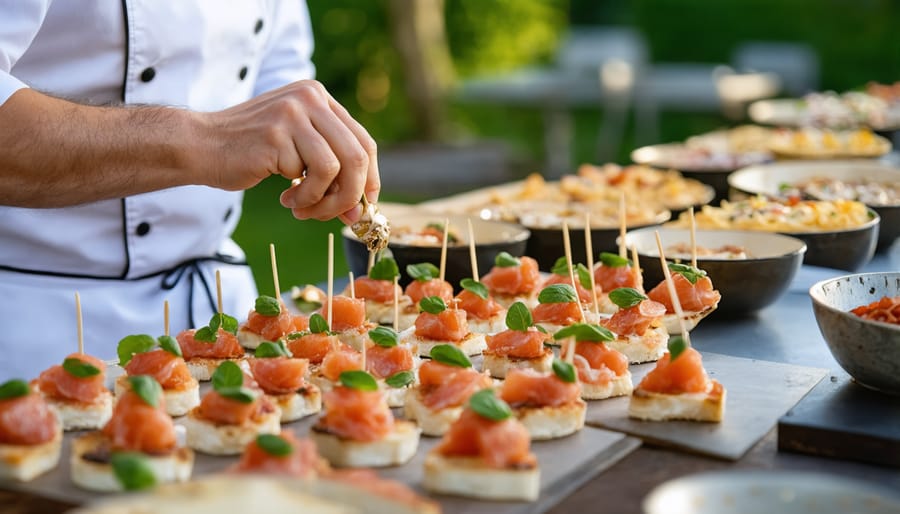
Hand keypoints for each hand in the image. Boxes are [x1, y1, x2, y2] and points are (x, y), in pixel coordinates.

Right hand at [201, 80, 378, 222]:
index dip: (370, 179)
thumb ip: (330, 170)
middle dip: (352, 195)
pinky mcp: (278, 133)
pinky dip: (304, 197)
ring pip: (337, 169)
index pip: (364, 142)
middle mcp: (310, 98)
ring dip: (324, 201)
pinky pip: (310, 176)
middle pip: (358, 155)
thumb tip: (360, 211)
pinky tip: (285, 198)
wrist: (199, 145)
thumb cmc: (249, 152)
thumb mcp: (297, 151)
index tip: (363, 205)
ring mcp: (294, 113)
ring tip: (302, 207)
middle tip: (338, 216)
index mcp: (319, 97)